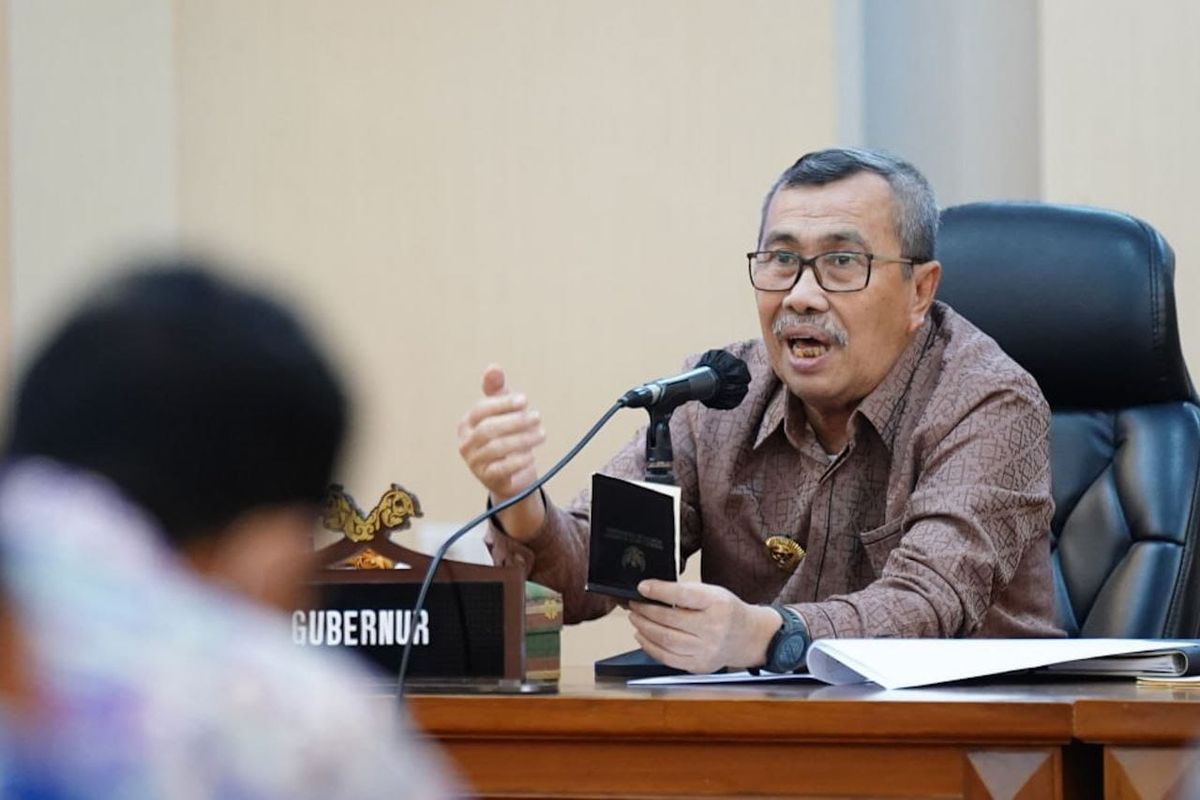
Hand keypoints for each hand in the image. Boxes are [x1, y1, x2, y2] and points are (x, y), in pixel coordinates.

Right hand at [456, 365, 546, 540]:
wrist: (511, 474)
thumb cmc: (505, 435)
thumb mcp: (503, 411)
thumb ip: (497, 390)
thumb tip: (493, 367)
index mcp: (466, 424)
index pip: (480, 410)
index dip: (503, 404)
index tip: (525, 400)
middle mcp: (465, 444)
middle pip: (488, 430)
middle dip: (515, 422)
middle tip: (537, 417)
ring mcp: (474, 463)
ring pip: (496, 448)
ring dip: (523, 439)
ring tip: (542, 434)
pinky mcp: (487, 479)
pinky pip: (502, 469)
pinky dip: (518, 460)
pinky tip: (532, 455)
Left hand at [628, 580, 782, 673]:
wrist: (749, 637)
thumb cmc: (727, 611)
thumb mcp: (713, 592)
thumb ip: (687, 592)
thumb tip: (652, 591)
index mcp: (717, 605)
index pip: (683, 596)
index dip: (659, 591)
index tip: (642, 587)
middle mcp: (713, 629)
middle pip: (670, 621)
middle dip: (646, 612)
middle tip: (634, 605)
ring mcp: (706, 650)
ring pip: (666, 641)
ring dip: (645, 629)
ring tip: (636, 619)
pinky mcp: (699, 665)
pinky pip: (668, 659)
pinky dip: (650, 647)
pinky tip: (643, 637)